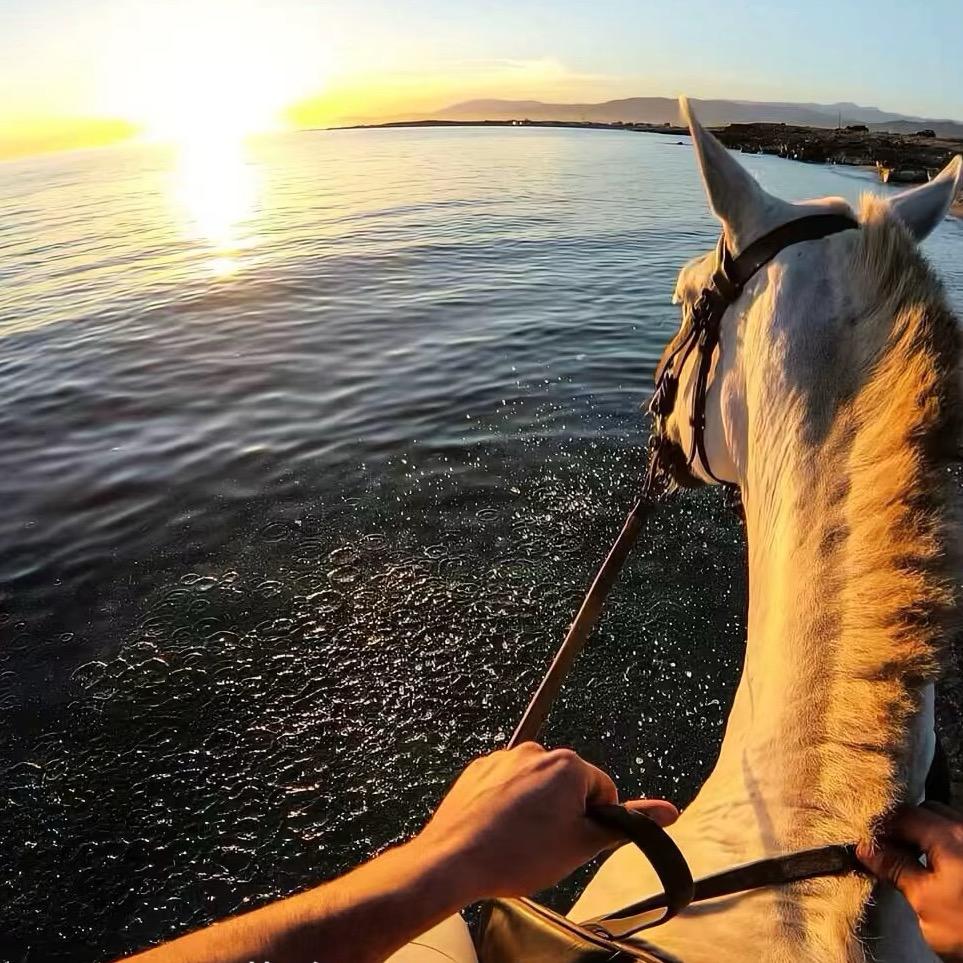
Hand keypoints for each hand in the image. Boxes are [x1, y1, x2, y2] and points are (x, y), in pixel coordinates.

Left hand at [413, 743, 677, 902]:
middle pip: (568, 786)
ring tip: (518, 842)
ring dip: (535, 809)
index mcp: (567, 763)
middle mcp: (536, 749)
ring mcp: (504, 757)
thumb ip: (626, 825)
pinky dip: (508, 806)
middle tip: (545, 846)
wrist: (455, 861)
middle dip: (564, 813)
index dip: (592, 822)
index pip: (602, 791)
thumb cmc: (519, 855)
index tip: (571, 842)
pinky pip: (507, 786)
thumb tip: (669, 812)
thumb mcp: (582, 844)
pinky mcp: (479, 770)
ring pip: (536, 787)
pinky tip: (498, 831)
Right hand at [857, 803, 962, 961]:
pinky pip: (958, 834)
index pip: (902, 815)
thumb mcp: (925, 901)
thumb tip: (865, 848)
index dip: (879, 827)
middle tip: (887, 853)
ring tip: (911, 858)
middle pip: (924, 811)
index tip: (864, 845)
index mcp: (950, 835)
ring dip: (923, 833)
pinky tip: (935, 863)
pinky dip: (942, 841)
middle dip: (903, 827)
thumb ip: (895, 868)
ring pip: (944, 820)